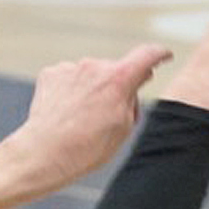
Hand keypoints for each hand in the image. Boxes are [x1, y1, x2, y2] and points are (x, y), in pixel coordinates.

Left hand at [7, 43, 172, 192]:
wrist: (45, 153)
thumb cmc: (86, 148)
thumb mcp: (124, 127)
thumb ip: (133, 97)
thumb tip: (136, 79)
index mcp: (119, 79)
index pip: (147, 55)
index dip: (159, 54)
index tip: (163, 55)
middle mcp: (95, 66)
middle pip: (116, 71)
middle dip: (118, 87)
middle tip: (111, 116)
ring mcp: (71, 68)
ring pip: (91, 75)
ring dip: (93, 90)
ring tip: (83, 119)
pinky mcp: (51, 73)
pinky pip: (70, 78)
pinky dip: (72, 91)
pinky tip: (67, 112)